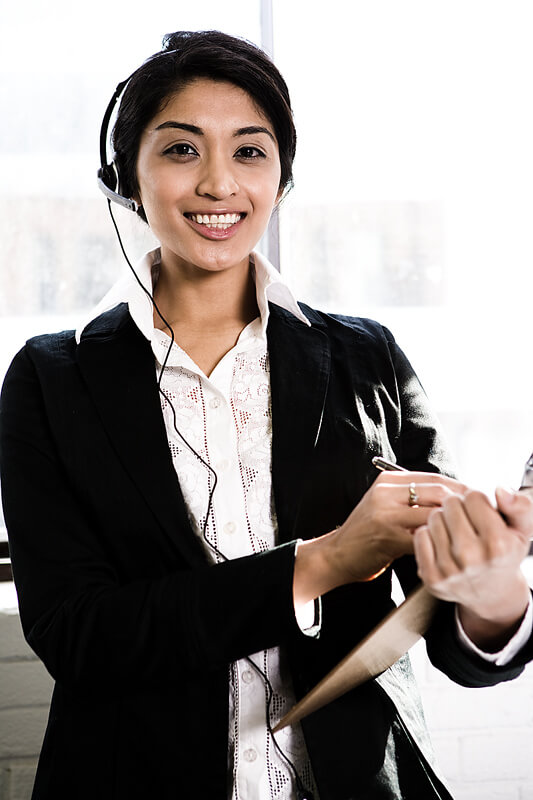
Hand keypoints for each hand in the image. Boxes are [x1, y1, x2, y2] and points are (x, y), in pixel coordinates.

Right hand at [293, 471, 466, 606]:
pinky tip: (446, 549)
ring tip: (466, 534)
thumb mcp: (385, 506)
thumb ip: (412, 498)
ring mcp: (385, 514)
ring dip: (453, 525)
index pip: (433, 478)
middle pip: (437, 491)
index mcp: (387, 482)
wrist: (337, 554)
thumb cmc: (367, 534)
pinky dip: (437, 543)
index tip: (476, 499)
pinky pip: (423, 537)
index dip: (459, 488)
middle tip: (479, 517)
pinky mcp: (387, 537)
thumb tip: (453, 497)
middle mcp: (385, 493)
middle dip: (462, 505)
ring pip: (433, 513)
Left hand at [414, 488, 532, 648]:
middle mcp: (472, 557)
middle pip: (451, 503)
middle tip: (468, 523)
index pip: (473, 496)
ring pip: (434, 516)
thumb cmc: (505, 553)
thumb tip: (501, 490)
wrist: (492, 593)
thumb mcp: (522, 530)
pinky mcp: (431, 577)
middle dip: (459, 507)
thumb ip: (520, 505)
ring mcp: (449, 569)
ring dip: (443, 519)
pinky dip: (430, 535)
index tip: (482, 513)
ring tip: (457, 533)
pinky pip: (421, 534)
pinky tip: (444, 544)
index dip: (478, 501)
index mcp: (497, 544)